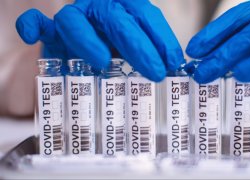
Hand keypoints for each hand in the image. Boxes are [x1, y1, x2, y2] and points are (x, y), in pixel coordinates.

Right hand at [16, 0, 183, 81]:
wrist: (88, 49)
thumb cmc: (116, 50)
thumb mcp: (138, 50)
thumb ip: (152, 53)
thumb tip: (175, 67)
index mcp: (125, 10)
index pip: (145, 16)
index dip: (161, 37)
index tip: (173, 62)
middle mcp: (99, 10)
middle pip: (116, 18)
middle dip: (138, 46)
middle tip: (155, 72)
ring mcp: (75, 19)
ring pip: (74, 19)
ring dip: (87, 40)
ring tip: (102, 62)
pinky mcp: (51, 32)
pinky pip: (36, 22)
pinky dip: (32, 26)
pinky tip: (32, 36)